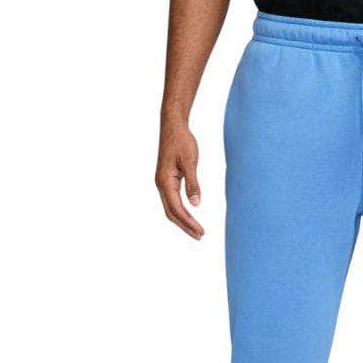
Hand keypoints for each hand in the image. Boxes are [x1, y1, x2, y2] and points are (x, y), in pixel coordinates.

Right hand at [155, 118, 203, 239]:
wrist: (172, 125)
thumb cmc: (182, 141)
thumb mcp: (190, 162)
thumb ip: (193, 184)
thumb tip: (196, 204)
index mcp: (165, 181)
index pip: (177, 209)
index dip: (189, 222)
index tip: (201, 231)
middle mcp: (161, 184)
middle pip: (171, 213)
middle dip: (185, 226)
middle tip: (200, 236)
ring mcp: (162, 183)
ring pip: (171, 208)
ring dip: (183, 221)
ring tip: (196, 231)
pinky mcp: (166, 180)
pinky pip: (172, 201)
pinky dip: (181, 212)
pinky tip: (189, 217)